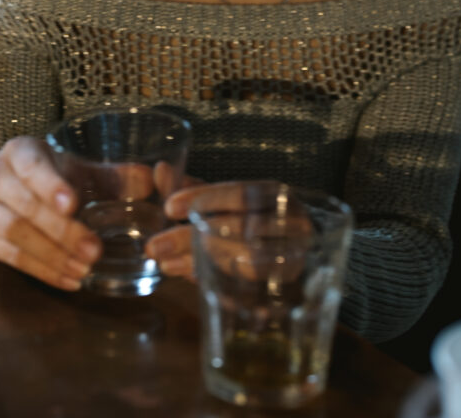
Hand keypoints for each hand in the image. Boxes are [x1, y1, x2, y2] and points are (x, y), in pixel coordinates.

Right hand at [0, 136, 101, 290]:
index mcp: (20, 152)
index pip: (32, 168)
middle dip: (62, 232)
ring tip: (85, 269)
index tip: (74, 204)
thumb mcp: (72, 167)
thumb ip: (110, 176)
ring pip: (16, 235)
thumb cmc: (44, 175)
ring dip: (53, 256)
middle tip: (94, 251)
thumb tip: (149, 181)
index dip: (51, 186)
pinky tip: (69, 279)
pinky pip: (11, 258)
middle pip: (26, 208)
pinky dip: (42, 271)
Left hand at [146, 181, 312, 281]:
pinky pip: (254, 289)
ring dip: (202, 262)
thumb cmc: (259, 223)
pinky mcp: (291, 288)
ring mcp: (296, 256)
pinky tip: (194, 279)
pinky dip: (221, 284)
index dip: (206, 197)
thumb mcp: (231, 203)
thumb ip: (197, 189)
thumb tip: (160, 170)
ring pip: (248, 259)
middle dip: (191, 237)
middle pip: (240, 228)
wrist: (305, 258)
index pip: (242, 193)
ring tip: (167, 265)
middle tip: (155, 246)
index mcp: (276, 195)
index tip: (169, 207)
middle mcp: (292, 222)